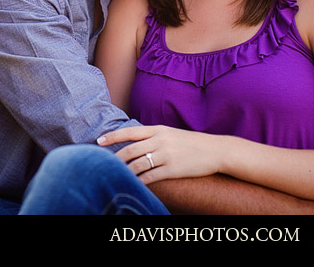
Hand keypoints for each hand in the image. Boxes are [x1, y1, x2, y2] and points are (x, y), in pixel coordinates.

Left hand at [97, 125, 223, 184]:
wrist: (215, 150)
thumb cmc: (190, 142)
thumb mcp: (170, 133)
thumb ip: (153, 136)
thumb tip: (134, 141)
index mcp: (158, 129)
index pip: (130, 132)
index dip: (112, 136)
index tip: (98, 141)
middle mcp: (160, 140)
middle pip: (130, 150)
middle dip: (114, 158)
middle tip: (102, 164)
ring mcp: (166, 155)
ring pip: (137, 164)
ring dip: (124, 171)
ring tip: (114, 175)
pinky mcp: (172, 169)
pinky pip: (150, 177)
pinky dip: (139, 181)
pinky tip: (132, 184)